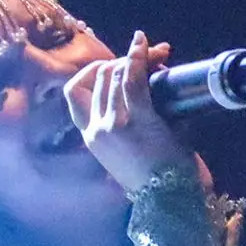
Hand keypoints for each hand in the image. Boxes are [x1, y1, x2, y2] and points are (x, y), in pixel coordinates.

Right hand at [65, 30, 192, 193]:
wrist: (172, 201)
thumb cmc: (158, 176)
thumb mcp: (130, 149)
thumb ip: (125, 120)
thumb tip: (143, 78)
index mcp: (90, 138)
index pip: (74, 93)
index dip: (92, 72)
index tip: (113, 66)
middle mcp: (96, 130)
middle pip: (98, 77)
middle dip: (120, 60)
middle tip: (146, 55)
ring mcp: (115, 125)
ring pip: (115, 75)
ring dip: (134, 58)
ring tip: (156, 53)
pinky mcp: (138, 121)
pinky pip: (133, 78)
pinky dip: (138, 57)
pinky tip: (144, 44)